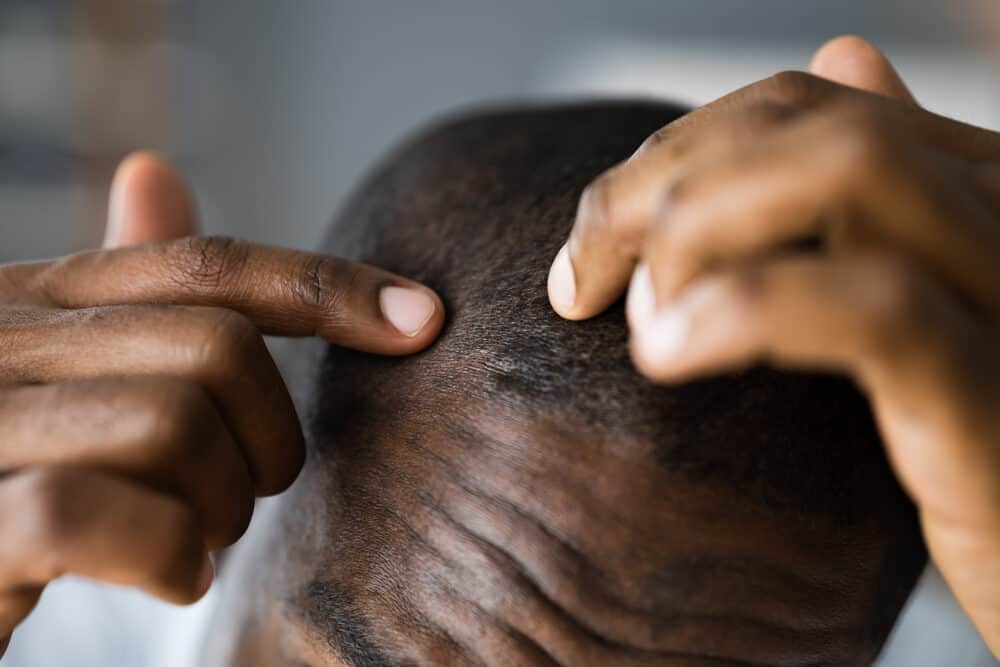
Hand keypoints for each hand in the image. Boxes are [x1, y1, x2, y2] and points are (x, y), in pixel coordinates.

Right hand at [0, 153, 443, 653]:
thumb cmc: (12, 481)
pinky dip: (170, 558)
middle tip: (240, 494)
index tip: (425, 319)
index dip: (329, 285)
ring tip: (193, 540)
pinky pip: (104, 514)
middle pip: (218, 346)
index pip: (209, 266)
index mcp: (34, 299)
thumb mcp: (63, 377)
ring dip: (221, 506)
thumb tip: (154, 168)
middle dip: (267, 438)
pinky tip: (170, 578)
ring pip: (176, 423)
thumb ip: (122, 300)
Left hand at [548, 36, 999, 653]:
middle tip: (579, 277)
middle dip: (656, 183)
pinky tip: (669, 354)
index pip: (799, 106)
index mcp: (970, 184)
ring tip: (636, 318)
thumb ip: (875, 190)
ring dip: (696, 228)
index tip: (594, 242)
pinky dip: (749, 309)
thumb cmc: (974, 432)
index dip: (673, 154)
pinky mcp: (993, 393)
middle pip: (803, 122)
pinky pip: (873, 307)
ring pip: (847, 171)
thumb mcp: (921, 292)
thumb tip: (843, 54)